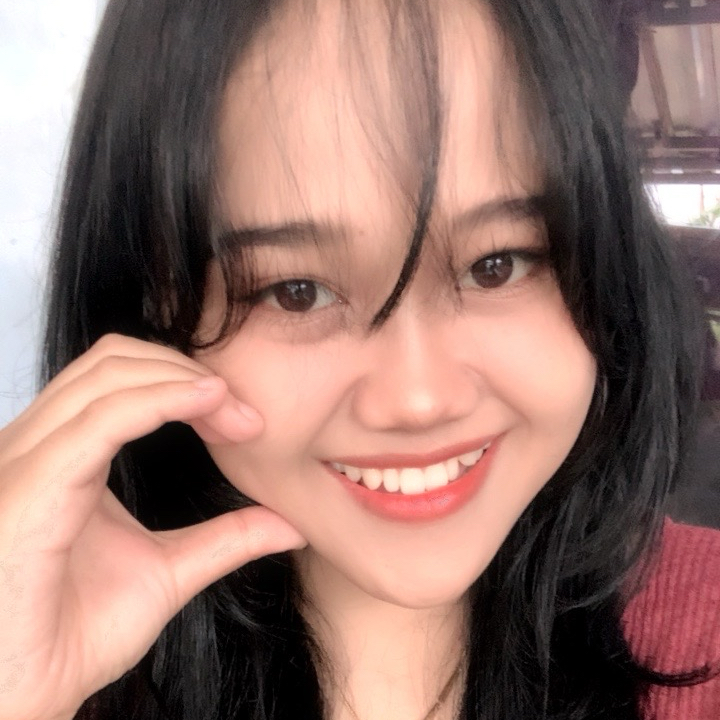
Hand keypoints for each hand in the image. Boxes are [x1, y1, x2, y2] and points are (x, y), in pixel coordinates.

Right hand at [0, 334, 306, 719]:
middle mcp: (35, 446)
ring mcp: (25, 463)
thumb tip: (292, 524)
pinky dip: (160, 400)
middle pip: (115, 360)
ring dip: (183, 380)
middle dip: (188, 372)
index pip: (121, 378)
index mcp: (63, 457)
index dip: (186, 381)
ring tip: (236, 413)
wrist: (31, 698)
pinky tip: (207, 404)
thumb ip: (227, 538)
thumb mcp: (171, 571)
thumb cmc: (77, 635)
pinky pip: (100, 420)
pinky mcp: (28, 490)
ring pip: (108, 375)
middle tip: (245, 414)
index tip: (245, 418)